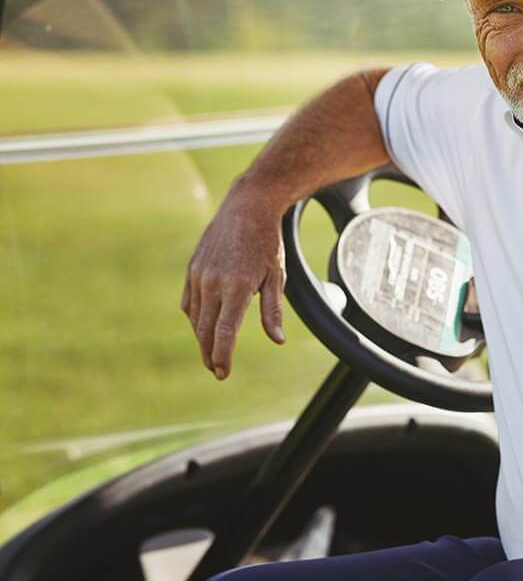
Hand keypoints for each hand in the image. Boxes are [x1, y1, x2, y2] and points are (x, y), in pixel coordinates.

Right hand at [181, 191, 286, 379]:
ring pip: (196, 318)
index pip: (225, 331)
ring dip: (203, 338)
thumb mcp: (276, 276)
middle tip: (217, 371)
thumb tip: (277, 340)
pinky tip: (204, 326)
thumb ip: (273, 310)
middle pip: (206, 330)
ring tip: (212, 352)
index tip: (223, 373)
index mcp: (237, 286)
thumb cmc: (267, 243)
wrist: (246, 208)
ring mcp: (199, 275)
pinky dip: (196, 318)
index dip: (223, 355)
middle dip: (210, 354)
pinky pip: (189, 302)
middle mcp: (213, 282)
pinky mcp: (192, 269)